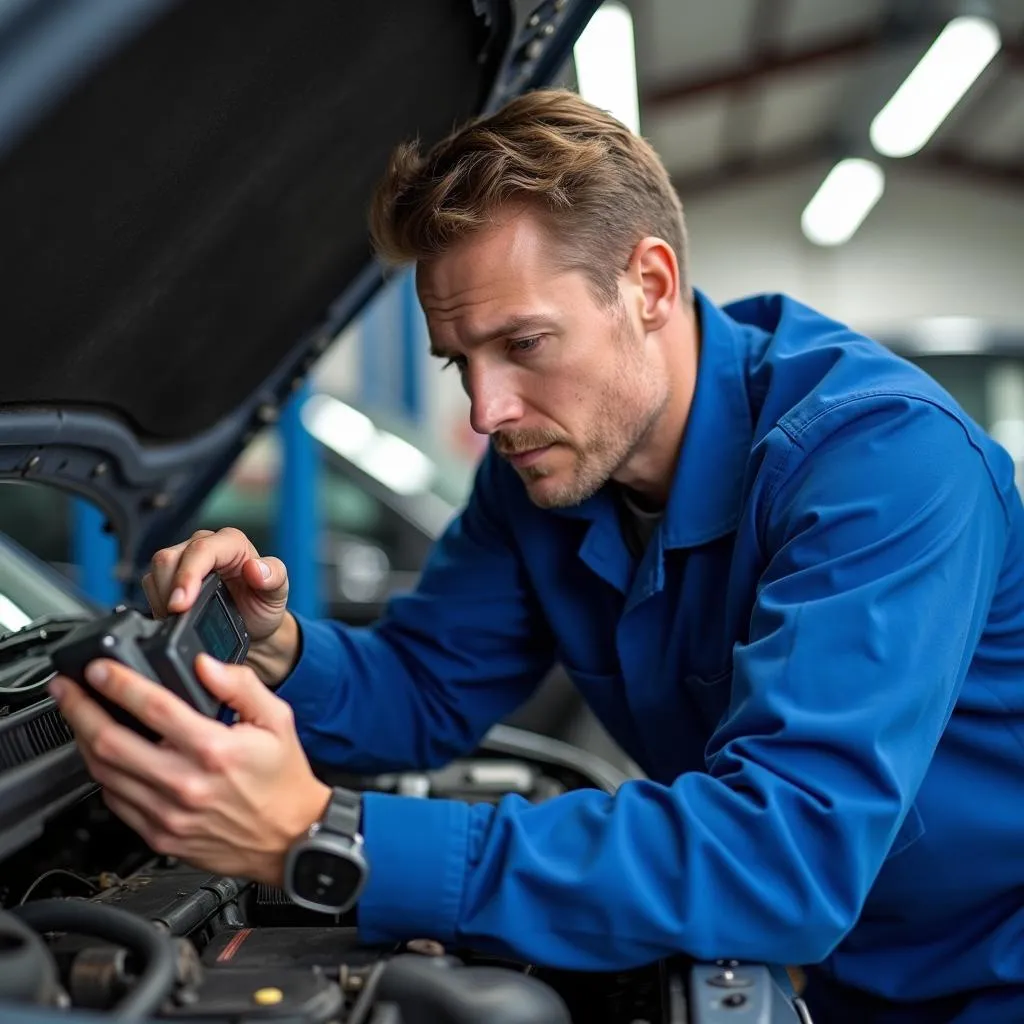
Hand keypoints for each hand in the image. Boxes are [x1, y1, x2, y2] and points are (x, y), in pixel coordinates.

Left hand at [49, 655, 330, 884]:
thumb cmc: (284, 780)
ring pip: (105, 775)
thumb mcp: (277, 720)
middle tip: (66, 689)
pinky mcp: (160, 837)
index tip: (98, 669)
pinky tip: (105, 757)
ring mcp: (168, 815)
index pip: (153, 708)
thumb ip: (241, 686)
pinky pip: (116, 803)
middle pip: (111, 743)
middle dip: (80, 710)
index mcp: (215, 750)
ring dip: (83, 741)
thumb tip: (205, 663)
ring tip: (78, 717)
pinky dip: (103, 775)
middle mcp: (186, 784)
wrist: (292, 839)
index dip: (118, 684)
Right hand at [143, 527, 297, 684]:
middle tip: (176, 617)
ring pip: (157, 570)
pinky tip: (171, 617)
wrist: (255, 626)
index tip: (180, 603)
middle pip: (169, 558)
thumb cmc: (264, 604)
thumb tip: (254, 567)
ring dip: (161, 598)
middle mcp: (205, 545)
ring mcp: (185, 559)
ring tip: (176, 618)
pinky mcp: (170, 576)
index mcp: (232, 542)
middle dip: (169, 590)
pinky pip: (152, 584)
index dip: (187, 576)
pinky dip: (157, 603)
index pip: (200, 550)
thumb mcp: (278, 592)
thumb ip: (274, 576)